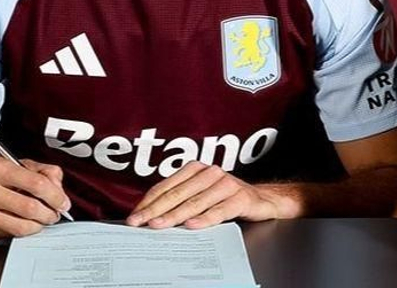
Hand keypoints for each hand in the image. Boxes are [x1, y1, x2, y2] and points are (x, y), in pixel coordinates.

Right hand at [0, 157, 70, 242]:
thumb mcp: (7, 163)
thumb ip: (37, 170)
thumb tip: (58, 184)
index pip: (36, 184)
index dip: (56, 196)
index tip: (62, 203)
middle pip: (31, 208)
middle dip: (50, 215)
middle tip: (54, 215)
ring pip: (21, 227)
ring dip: (37, 227)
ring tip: (39, 221)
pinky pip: (7, 236)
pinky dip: (18, 232)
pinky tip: (17, 223)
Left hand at [126, 162, 297, 228]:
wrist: (262, 199)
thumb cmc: (225, 197)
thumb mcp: (201, 194)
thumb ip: (180, 199)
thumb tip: (150, 214)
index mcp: (195, 169)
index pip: (166, 186)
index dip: (148, 201)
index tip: (134, 216)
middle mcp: (209, 173)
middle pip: (177, 194)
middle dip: (155, 210)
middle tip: (139, 222)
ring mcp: (226, 184)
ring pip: (195, 202)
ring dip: (174, 215)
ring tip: (158, 225)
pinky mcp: (240, 198)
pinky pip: (219, 211)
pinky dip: (204, 219)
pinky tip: (191, 226)